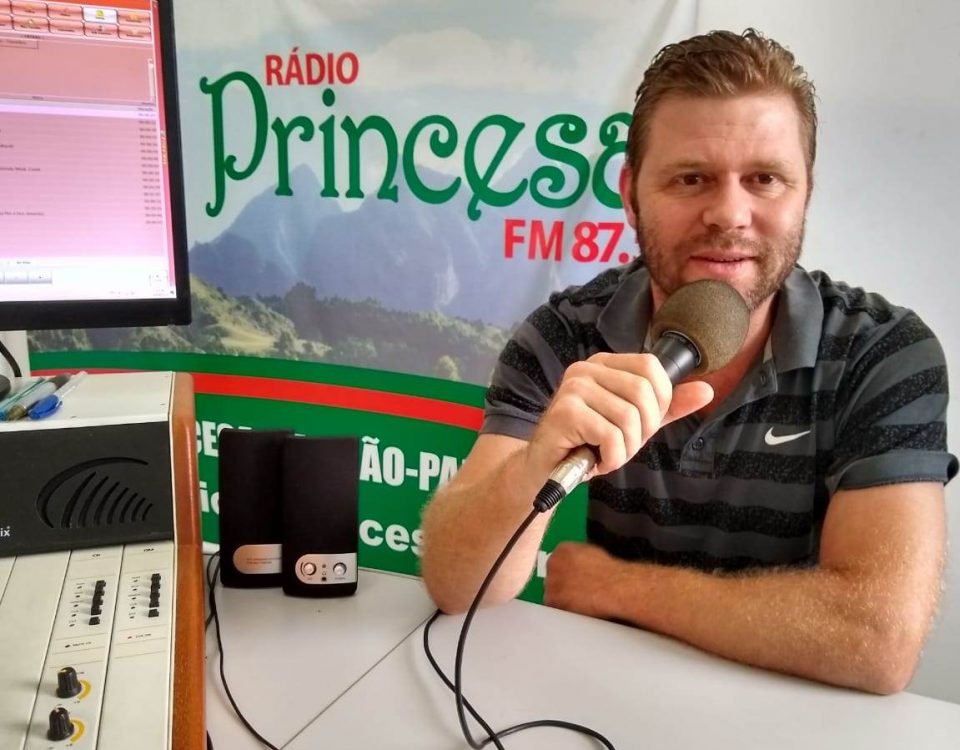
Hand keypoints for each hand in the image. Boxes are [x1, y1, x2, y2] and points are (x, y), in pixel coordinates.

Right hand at [526, 352, 713, 478]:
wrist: (545, 470)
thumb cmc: (588, 443)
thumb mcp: (634, 423)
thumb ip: (666, 407)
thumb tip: (706, 391)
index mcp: (604, 364)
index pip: (652, 368)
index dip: (659, 401)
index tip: (641, 424)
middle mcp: (586, 369)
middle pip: (643, 393)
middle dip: (642, 430)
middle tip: (621, 445)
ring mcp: (573, 388)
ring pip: (629, 418)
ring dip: (625, 449)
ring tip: (605, 453)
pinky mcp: (565, 412)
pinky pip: (611, 436)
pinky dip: (611, 458)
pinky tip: (595, 460)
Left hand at [544, 541, 622, 619]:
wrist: (615, 587)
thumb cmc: (611, 573)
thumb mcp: (593, 553)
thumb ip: (579, 555)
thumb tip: (578, 563)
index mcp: (563, 549)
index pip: (557, 560)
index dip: (566, 571)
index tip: (572, 578)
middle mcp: (553, 562)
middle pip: (553, 576)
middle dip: (562, 584)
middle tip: (575, 592)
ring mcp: (551, 581)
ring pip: (552, 592)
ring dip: (562, 597)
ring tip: (578, 602)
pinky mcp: (552, 599)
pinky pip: (554, 607)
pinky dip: (563, 610)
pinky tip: (576, 610)